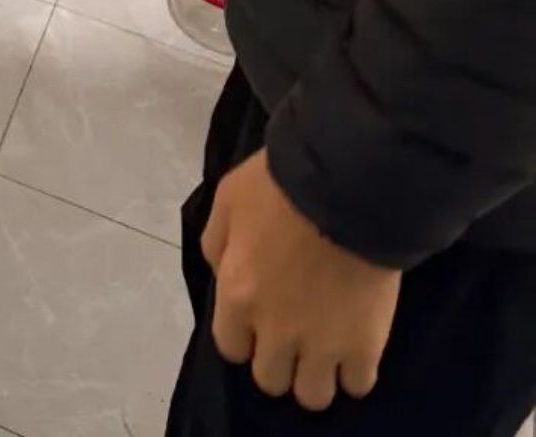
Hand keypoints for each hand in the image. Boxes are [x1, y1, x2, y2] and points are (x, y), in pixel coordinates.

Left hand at [203, 151, 400, 410]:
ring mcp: (322, 344)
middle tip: (293, 334)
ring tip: (325, 350)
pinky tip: (355, 348)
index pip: (230, 348)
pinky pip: (358, 386)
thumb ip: (217, 243)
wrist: (347, 186)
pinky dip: (355, 372)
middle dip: (279, 360)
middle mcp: (275, 331)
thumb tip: (221, 273)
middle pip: (270, 380)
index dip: (244, 336)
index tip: (259, 320)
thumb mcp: (228, 200)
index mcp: (237, 296)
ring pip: (312, 396)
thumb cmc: (281, 186)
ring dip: (315, 375)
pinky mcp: (365, 346)